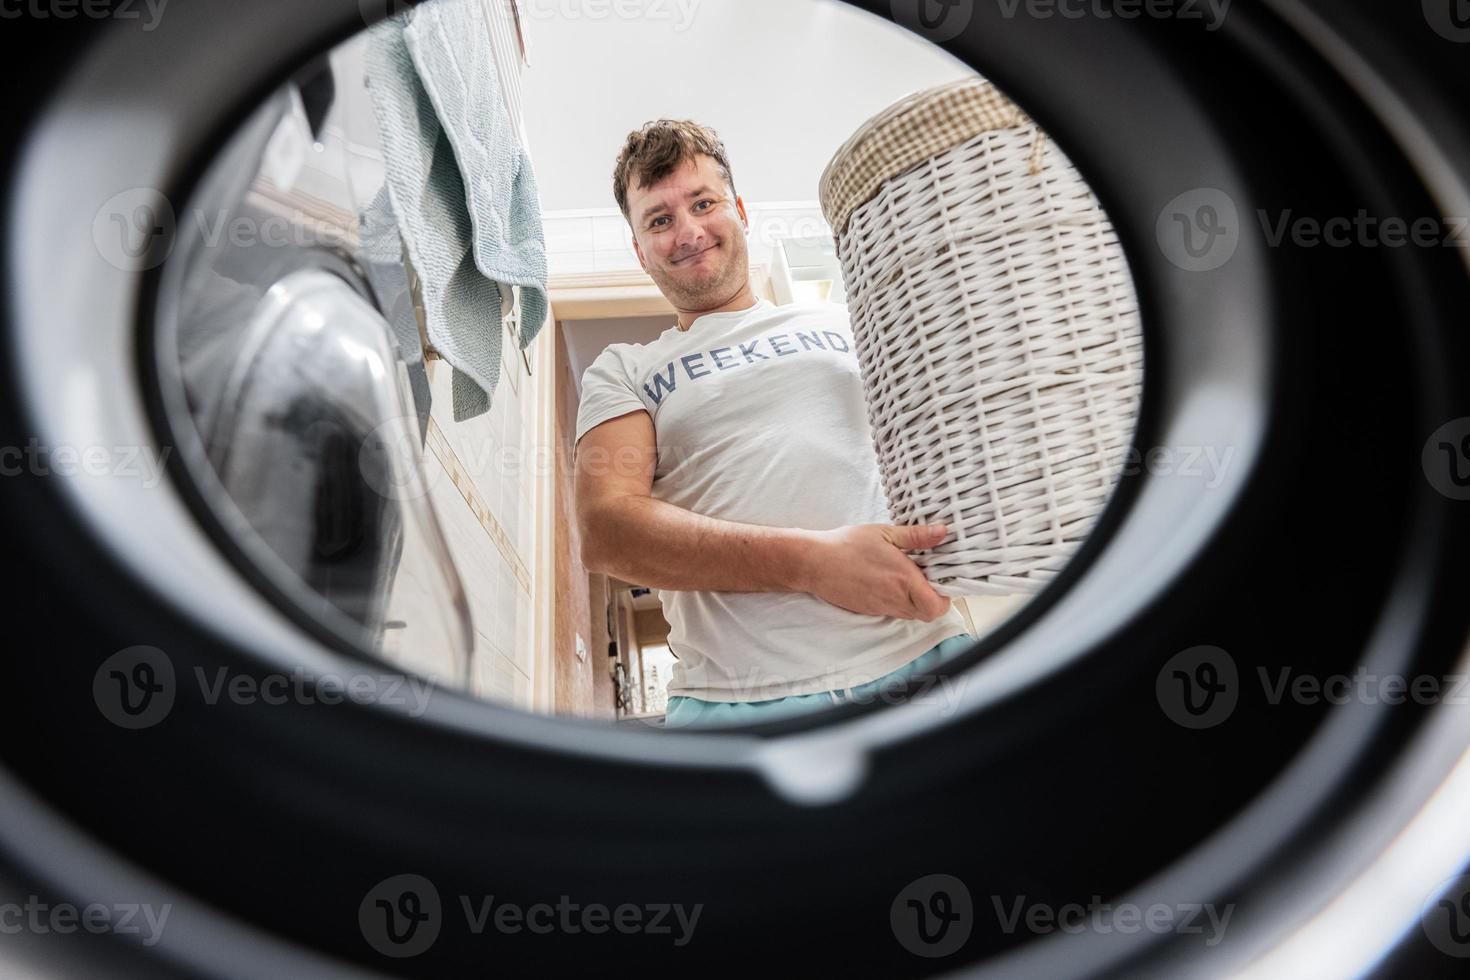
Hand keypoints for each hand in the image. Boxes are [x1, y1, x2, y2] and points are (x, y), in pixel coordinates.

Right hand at [800, 523, 952, 621]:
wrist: (814, 563)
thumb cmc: (847, 545)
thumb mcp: (885, 533)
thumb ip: (916, 536)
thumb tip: (942, 532)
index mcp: (903, 579)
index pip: (937, 605)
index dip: (946, 596)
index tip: (943, 579)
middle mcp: (895, 598)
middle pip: (927, 614)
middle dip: (933, 600)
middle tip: (929, 578)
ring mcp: (881, 607)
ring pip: (911, 614)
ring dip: (916, 601)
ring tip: (908, 577)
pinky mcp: (869, 610)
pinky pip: (893, 611)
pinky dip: (899, 601)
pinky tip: (890, 582)